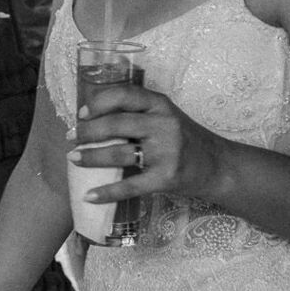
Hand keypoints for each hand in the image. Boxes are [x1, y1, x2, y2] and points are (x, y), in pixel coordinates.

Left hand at [69, 81, 227, 205]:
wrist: (218, 167)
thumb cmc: (185, 139)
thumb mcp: (166, 116)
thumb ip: (139, 112)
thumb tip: (94, 116)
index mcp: (161, 104)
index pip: (124, 95)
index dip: (99, 102)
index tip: (82, 113)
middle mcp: (164, 124)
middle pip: (116, 124)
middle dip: (87, 132)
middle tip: (71, 138)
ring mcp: (166, 152)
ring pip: (119, 153)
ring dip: (91, 157)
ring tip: (74, 159)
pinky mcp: (166, 178)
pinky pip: (130, 186)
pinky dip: (107, 192)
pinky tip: (89, 195)